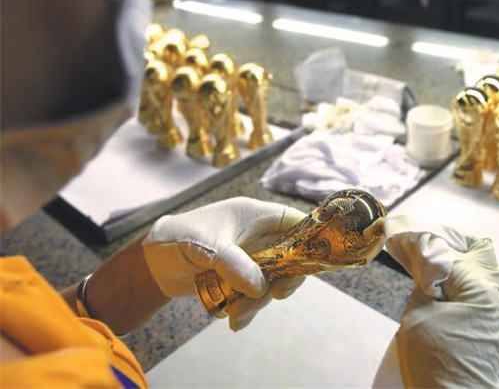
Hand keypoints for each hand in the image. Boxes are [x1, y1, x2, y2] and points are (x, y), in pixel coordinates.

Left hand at [142, 197, 306, 330]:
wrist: (151, 263)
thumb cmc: (177, 240)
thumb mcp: (206, 248)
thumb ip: (235, 264)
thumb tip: (261, 286)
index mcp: (255, 216)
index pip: (295, 222)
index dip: (307, 241)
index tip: (304, 266)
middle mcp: (257, 236)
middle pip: (288, 258)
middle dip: (281, 281)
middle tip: (274, 296)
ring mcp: (249, 258)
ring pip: (271, 281)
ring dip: (258, 301)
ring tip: (236, 315)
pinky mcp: (238, 278)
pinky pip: (255, 296)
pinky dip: (248, 309)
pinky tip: (235, 322)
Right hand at [379, 216, 498, 387]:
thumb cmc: (437, 361)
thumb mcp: (419, 313)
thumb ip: (422, 280)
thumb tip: (420, 259)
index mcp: (479, 287)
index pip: (448, 249)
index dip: (421, 240)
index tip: (400, 234)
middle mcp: (492, 294)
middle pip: (478, 250)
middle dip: (449, 242)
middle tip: (422, 245)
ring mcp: (493, 309)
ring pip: (480, 269)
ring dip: (454, 261)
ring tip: (426, 263)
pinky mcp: (486, 323)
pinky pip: (476, 288)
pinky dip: (457, 280)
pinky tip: (436, 285)